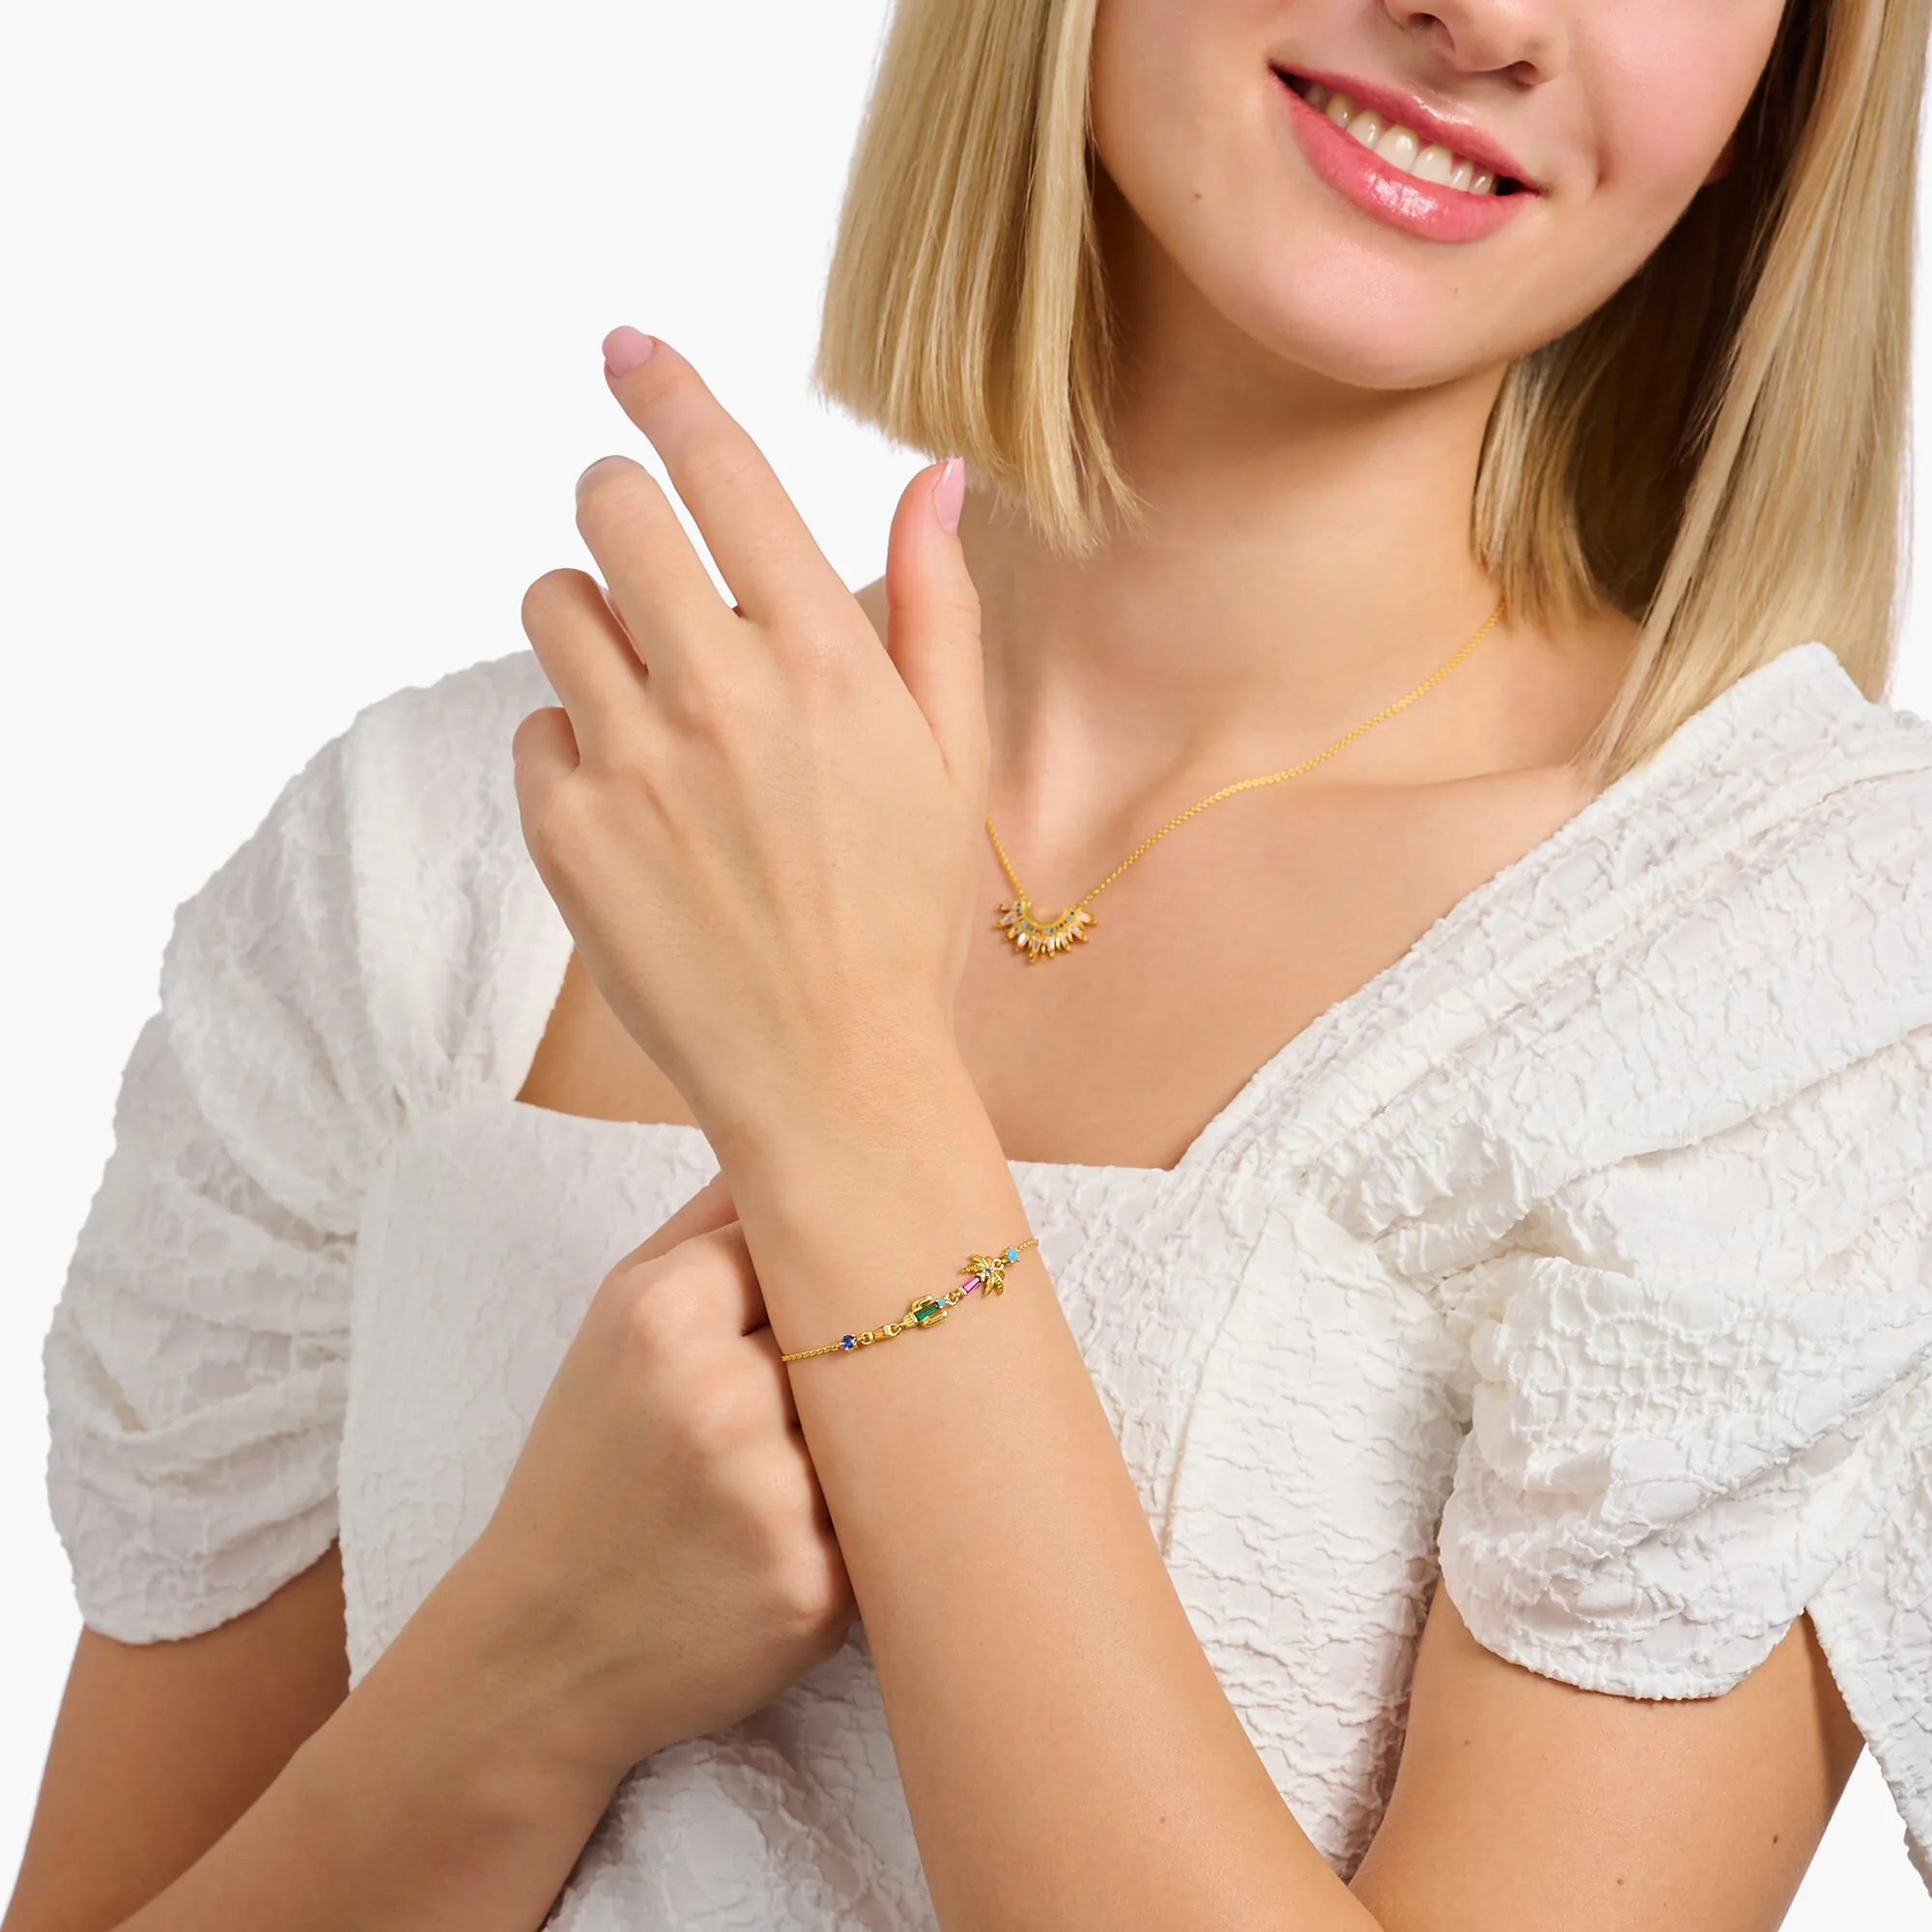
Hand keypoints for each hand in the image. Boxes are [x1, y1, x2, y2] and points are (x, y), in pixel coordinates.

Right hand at [458, 1171, 856, 1784]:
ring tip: (819, 1458)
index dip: (820, 1272)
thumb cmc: (588, 1469)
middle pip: (858, 1325)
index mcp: (665, 1317)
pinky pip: (892, 1514)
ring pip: (886, 1419)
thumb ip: (705, 1226)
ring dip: (874, 1434)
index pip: (806, 1241)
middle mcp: (721, 1399)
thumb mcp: (615, 1324)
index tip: (823, 1294)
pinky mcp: (817, 1589)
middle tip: (862, 1362)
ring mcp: (774, 1499)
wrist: (540, 1649)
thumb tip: (805, 1145)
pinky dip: (873, 1519)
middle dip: (859, 1347)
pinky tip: (810, 1533)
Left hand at [512, 330, 986, 1152]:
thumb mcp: (952, 757)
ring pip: (553, 605)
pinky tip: (637, 810)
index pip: (723, 475)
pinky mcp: (564, 834)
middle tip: (638, 544)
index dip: (668, 390)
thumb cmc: (904, 913)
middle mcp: (721, 696)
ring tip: (651, 700)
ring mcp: (630, 764)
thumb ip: (934, 605)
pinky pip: (536, 729)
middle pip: (609, 509)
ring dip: (591, 621)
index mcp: (827, 662)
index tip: (627, 347)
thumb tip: (933, 478)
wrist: (829, 1072)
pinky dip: (574, 746)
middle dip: (618, 504)